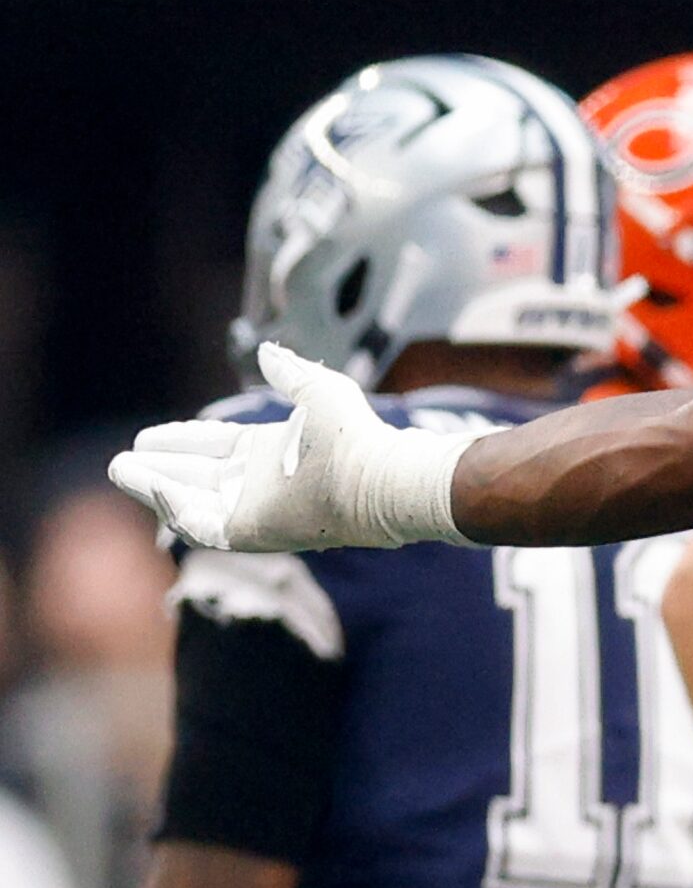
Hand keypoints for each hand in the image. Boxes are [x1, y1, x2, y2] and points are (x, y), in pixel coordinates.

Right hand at [108, 344, 472, 552]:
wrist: (377, 477)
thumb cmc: (358, 436)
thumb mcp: (319, 391)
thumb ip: (291, 373)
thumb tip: (269, 352)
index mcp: (273, 454)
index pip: (216, 449)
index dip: (182, 441)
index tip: (147, 437)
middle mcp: (261, 485)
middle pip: (197, 478)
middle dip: (158, 470)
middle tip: (121, 461)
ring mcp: (256, 512)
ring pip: (192, 503)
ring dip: (154, 489)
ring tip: (122, 470)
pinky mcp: (252, 534)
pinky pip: (201, 525)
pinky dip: (173, 507)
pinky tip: (152, 484)